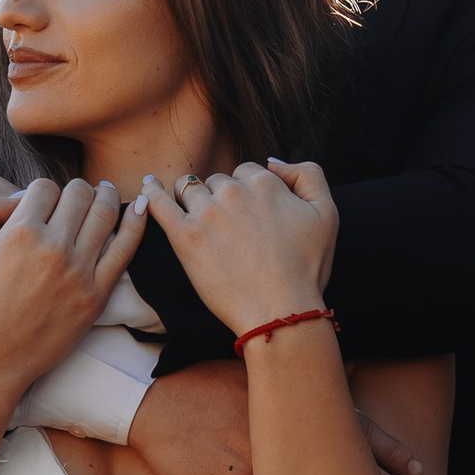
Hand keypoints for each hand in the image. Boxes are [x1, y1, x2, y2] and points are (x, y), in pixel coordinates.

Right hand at [0, 178, 148, 407]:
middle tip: (76, 194)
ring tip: (106, 192)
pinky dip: (137, 224)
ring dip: (107, 197)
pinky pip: (125, 251)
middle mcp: (54, 248)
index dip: (41, 191)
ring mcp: (80, 272)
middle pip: (79, 194)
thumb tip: (20, 197)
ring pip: (106, 214)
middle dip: (76, 189)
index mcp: (20, 233)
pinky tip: (142, 208)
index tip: (39, 204)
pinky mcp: (97, 296)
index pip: (44, 188)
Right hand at [125, 358, 431, 474]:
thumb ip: (284, 384)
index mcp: (291, 405)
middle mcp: (287, 433)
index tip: (419, 469)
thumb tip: (316, 383)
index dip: (390, 451)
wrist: (147, 393)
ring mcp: (263, 464)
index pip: (355, 429)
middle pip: (352, 466)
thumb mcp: (247, 370)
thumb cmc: (193, 379)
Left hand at [140, 158, 339, 337]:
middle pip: (217, 181)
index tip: (250, 216)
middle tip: (230, 229)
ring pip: (188, 188)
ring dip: (190, 198)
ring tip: (194, 215)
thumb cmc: (306, 269)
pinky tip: (148, 186)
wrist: (281, 311)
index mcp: (265, 183)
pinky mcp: (185, 237)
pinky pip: (159, 203)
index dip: (248, 192)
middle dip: (221, 198)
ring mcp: (206, 214)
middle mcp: (234, 192)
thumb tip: (273, 162)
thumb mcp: (327, 213)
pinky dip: (152, 192)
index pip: (246, 172)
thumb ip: (308, 175)